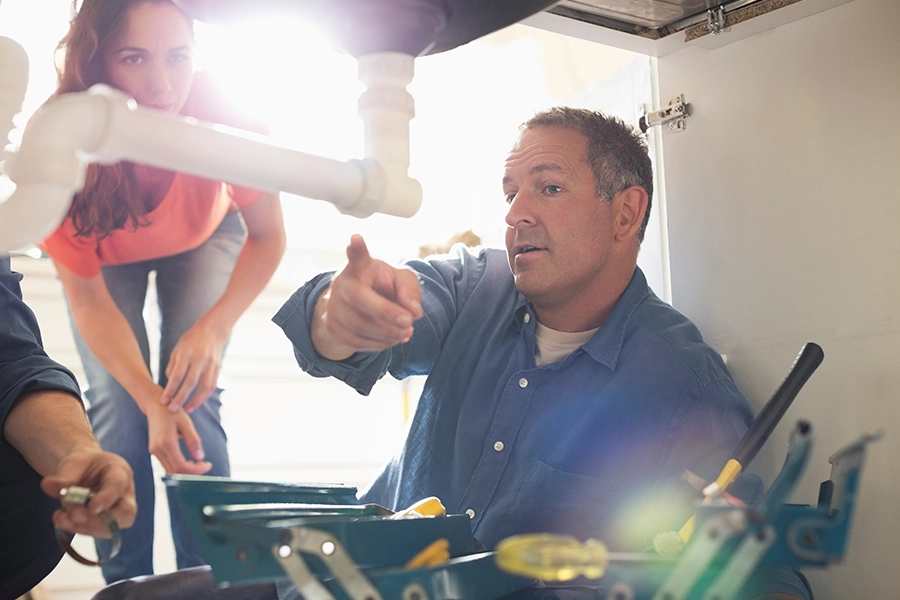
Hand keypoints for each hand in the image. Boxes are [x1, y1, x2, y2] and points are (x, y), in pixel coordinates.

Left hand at [40, 450, 135, 538]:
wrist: (83, 473)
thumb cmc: (83, 465)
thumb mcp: (73, 463)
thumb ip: (64, 476)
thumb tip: (48, 485)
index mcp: (119, 471)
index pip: (118, 485)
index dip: (107, 498)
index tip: (91, 509)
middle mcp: (123, 494)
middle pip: (126, 514)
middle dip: (100, 521)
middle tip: (76, 517)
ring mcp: (116, 511)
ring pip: (110, 528)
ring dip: (84, 528)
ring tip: (62, 518)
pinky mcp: (104, 524)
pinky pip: (95, 533)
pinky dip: (76, 529)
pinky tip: (62, 521)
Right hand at [145, 402, 211, 474]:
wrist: (156, 406)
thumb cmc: (173, 413)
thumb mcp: (187, 424)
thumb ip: (194, 441)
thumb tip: (200, 458)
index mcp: (166, 442)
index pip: (180, 466)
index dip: (195, 470)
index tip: (208, 466)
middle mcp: (157, 449)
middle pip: (175, 471)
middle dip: (192, 472)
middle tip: (205, 465)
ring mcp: (154, 451)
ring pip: (170, 470)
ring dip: (185, 471)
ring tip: (199, 464)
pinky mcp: (154, 450)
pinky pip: (167, 464)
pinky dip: (179, 467)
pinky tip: (189, 462)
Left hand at [160, 317, 228, 412]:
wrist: (212, 331)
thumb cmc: (190, 341)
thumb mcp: (177, 350)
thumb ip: (173, 367)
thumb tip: (170, 385)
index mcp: (186, 354)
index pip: (177, 375)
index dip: (170, 390)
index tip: (163, 401)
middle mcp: (200, 359)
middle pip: (190, 383)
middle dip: (181, 398)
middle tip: (172, 410)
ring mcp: (211, 364)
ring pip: (204, 387)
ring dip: (196, 401)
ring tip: (187, 410)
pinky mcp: (217, 368)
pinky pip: (211, 385)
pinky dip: (204, 396)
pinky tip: (197, 402)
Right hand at [313, 234, 422, 359]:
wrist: (357, 308)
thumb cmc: (382, 288)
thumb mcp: (401, 281)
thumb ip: (410, 291)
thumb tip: (414, 312)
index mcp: (360, 267)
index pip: (357, 256)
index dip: (356, 248)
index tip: (355, 238)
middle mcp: (342, 284)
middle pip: (359, 298)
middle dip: (386, 312)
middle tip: (409, 322)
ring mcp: (333, 307)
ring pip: (359, 325)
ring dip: (387, 333)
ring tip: (406, 332)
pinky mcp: (332, 328)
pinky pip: (357, 342)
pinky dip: (379, 344)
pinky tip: (392, 339)